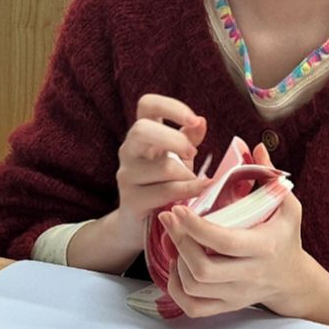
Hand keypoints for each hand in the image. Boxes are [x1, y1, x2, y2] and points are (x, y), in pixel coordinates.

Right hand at [112, 94, 210, 251]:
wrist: (139, 223)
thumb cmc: (162, 183)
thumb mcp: (178, 158)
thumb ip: (189, 138)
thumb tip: (201, 121)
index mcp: (142, 134)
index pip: (147, 105)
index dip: (171, 107)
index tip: (194, 120)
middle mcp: (129, 150)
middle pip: (141, 129)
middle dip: (175, 140)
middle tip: (193, 153)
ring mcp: (127, 175)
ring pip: (162, 166)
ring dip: (187, 174)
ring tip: (197, 181)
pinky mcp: (131, 199)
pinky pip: (164, 192)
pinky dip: (188, 191)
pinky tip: (200, 189)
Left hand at [161, 144, 319, 317]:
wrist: (293, 279)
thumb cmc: (285, 236)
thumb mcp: (287, 205)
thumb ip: (269, 176)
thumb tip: (256, 146)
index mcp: (264, 248)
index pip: (223, 242)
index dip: (196, 227)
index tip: (179, 208)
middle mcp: (250, 276)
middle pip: (203, 269)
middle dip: (180, 242)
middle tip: (169, 218)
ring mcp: (236, 295)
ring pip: (194, 288)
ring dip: (177, 262)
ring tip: (175, 238)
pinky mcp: (226, 306)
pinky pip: (194, 307)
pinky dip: (177, 289)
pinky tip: (178, 266)